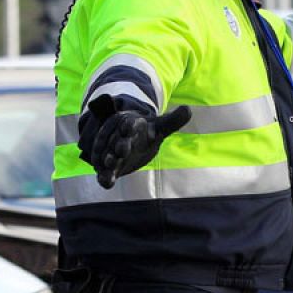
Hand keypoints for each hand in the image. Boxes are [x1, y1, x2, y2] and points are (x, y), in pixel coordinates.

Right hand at [77, 95, 192, 188]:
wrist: (129, 144)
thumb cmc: (146, 134)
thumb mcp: (159, 127)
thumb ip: (173, 121)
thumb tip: (188, 109)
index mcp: (130, 124)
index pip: (128, 123)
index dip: (128, 126)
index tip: (128, 127)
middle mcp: (118, 137)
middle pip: (116, 140)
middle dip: (118, 144)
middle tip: (120, 150)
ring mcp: (111, 152)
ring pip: (107, 154)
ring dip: (107, 159)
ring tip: (109, 164)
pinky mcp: (109, 167)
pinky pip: (105, 171)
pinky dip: (104, 177)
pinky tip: (105, 182)